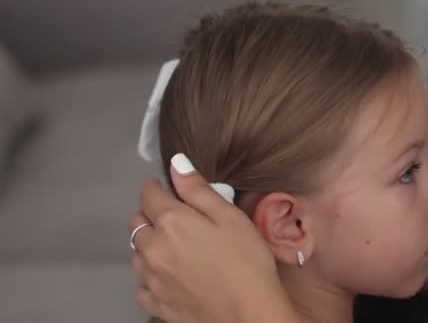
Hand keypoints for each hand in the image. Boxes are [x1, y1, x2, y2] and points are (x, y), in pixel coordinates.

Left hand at [128, 154, 296, 321]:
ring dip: (148, 244)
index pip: (149, 195)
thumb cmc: (247, 262)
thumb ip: (198, 190)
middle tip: (176, 219)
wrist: (249, 315)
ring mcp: (151, 279)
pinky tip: (170, 275)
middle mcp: (152, 248)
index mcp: (171, 222)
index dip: (157, 188)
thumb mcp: (230, 217)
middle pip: (137, 222)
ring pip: (136, 253)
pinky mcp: (155, 304)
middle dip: (151, 214)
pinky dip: (151, 275)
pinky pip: (141, 283)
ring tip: (175, 248)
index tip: (166, 188)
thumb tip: (176, 163)